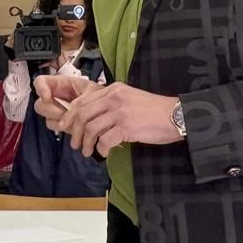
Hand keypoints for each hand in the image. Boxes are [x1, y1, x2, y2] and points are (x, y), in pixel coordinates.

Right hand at [33, 74, 102, 130]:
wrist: (105, 108)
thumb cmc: (99, 94)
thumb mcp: (92, 92)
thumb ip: (80, 100)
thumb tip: (68, 111)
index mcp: (60, 83)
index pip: (40, 82)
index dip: (40, 88)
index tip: (47, 97)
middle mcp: (55, 97)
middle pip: (40, 104)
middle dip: (51, 110)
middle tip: (64, 113)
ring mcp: (56, 110)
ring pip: (47, 117)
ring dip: (60, 120)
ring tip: (76, 119)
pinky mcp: (60, 122)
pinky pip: (55, 127)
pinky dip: (65, 127)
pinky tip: (76, 124)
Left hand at [58, 83, 182, 156]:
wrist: (178, 115)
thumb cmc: (155, 110)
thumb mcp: (130, 98)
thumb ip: (111, 103)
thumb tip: (91, 117)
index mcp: (113, 89)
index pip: (83, 101)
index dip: (70, 115)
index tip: (65, 127)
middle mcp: (114, 98)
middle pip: (83, 115)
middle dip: (74, 132)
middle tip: (73, 144)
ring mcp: (120, 112)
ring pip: (91, 128)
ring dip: (86, 143)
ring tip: (86, 151)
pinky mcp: (127, 127)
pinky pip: (105, 140)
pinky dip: (101, 149)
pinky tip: (104, 153)